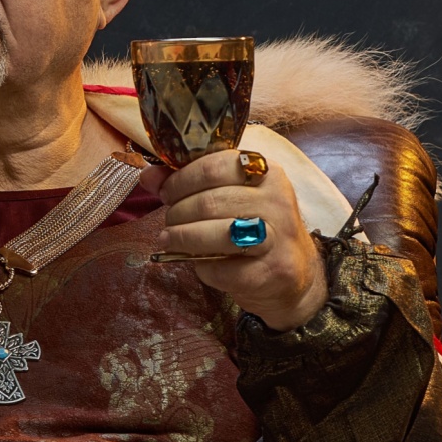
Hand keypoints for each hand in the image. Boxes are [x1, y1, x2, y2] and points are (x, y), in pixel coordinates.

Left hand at [158, 149, 327, 331]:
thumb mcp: (230, 197)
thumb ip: (191, 182)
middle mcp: (277, 200)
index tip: (166, 192)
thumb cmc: (253, 228)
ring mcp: (278, 237)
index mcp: (267, 172)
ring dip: (182, 238)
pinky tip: (199, 263)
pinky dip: (202, 267)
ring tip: (169, 240)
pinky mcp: (272, 271)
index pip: (214, 166)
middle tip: (168, 221)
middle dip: (177, 212)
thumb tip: (148, 175)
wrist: (293, 274)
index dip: (181, 179)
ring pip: (216, 234)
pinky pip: (223, 268)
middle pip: (210, 201)